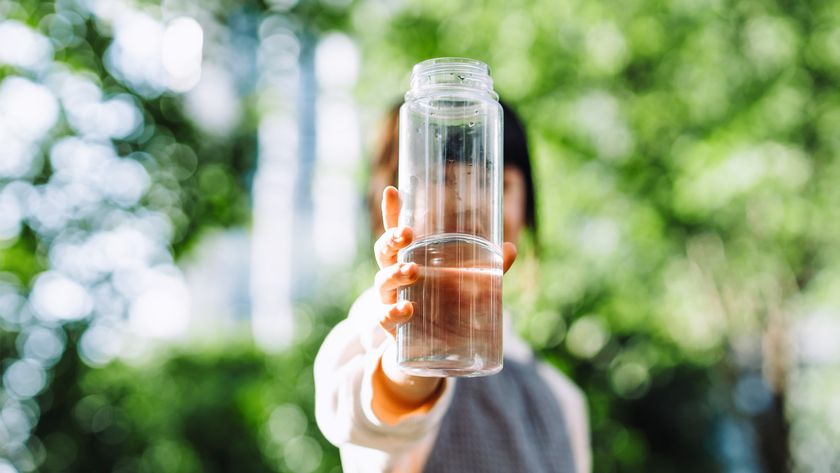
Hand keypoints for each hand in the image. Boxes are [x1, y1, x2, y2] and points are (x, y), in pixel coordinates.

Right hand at [373, 186, 518, 337]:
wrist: (436, 352)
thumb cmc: (449, 308)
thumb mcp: (470, 286)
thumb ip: (489, 270)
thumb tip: (510, 248)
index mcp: (410, 258)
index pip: (396, 231)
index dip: (392, 211)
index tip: (392, 189)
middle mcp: (395, 276)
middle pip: (384, 251)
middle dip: (391, 239)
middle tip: (406, 233)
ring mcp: (390, 300)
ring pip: (382, 281)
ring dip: (394, 274)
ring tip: (411, 271)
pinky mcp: (391, 326)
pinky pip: (385, 317)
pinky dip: (394, 313)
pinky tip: (408, 309)